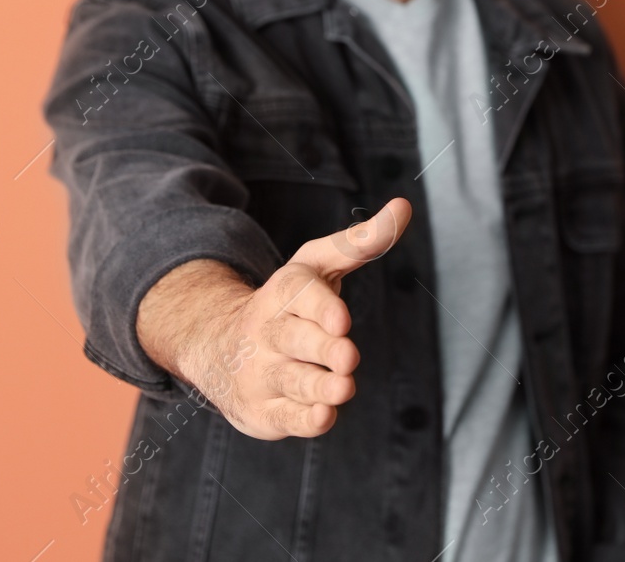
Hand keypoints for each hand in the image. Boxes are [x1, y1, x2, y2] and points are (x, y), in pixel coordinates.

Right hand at [166, 198, 411, 439]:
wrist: (220, 348)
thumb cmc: (289, 303)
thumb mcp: (318, 265)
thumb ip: (361, 241)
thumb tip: (403, 206)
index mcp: (284, 293)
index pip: (300, 296)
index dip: (321, 307)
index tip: (342, 319)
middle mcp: (269, 332)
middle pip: (295, 340)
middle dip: (322, 348)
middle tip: (348, 356)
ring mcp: (263, 373)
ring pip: (292, 380)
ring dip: (318, 386)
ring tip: (344, 387)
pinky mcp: (265, 411)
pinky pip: (285, 417)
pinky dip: (303, 418)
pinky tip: (324, 415)